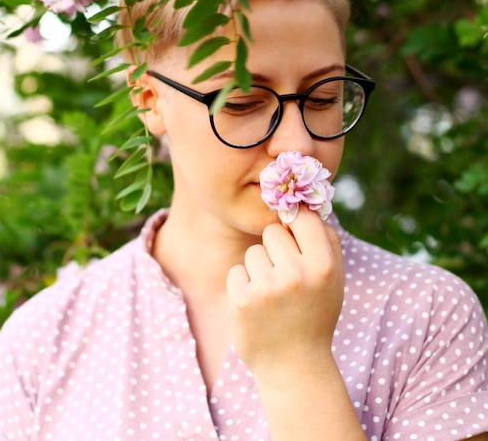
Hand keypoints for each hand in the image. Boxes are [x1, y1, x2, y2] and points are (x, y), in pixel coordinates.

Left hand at [226, 206, 343, 380]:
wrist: (295, 367)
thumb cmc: (315, 314)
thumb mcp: (334, 280)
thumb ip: (325, 240)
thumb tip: (305, 203)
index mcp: (324, 266)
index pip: (303, 217)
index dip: (295, 220)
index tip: (292, 229)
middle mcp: (296, 274)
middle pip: (272, 231)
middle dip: (276, 249)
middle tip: (285, 277)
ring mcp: (266, 288)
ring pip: (253, 252)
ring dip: (259, 269)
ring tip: (273, 296)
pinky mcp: (241, 300)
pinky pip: (237, 271)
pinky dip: (243, 285)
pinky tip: (257, 307)